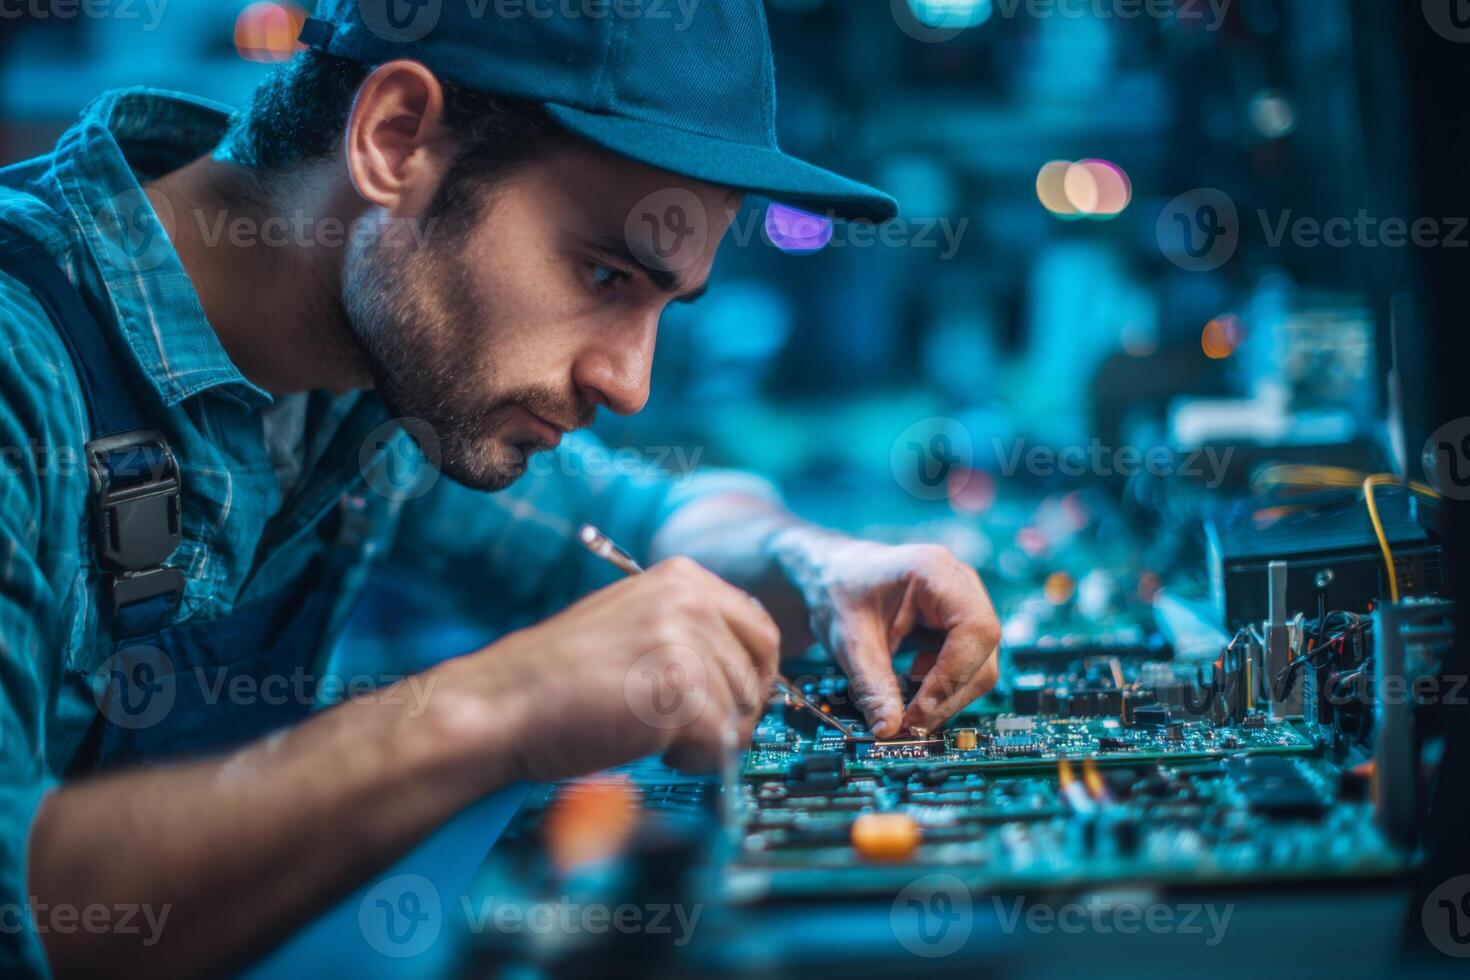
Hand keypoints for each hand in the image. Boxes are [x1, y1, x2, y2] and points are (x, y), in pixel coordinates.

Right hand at [439, 557, 779, 780]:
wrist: (504, 704)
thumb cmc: (557, 676)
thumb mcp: (631, 624)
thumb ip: (686, 632)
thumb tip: (746, 669)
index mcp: (682, 579)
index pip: (760, 630)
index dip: (753, 676)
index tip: (735, 702)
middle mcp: (690, 600)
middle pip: (758, 674)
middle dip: (733, 711)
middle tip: (689, 728)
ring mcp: (687, 643)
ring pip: (741, 713)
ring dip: (707, 738)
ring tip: (654, 734)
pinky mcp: (682, 693)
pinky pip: (722, 743)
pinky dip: (695, 759)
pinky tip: (654, 749)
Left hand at [773, 530, 999, 736]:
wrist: (834, 573)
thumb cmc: (839, 590)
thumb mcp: (849, 640)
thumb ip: (871, 685)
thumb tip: (890, 730)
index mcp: (935, 571)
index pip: (974, 628)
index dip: (953, 675)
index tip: (920, 710)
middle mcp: (961, 583)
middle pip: (982, 651)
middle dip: (949, 694)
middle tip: (910, 724)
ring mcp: (966, 602)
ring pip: (980, 663)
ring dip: (947, 694)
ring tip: (907, 707)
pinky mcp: (960, 623)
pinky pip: (969, 663)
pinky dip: (944, 685)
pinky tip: (913, 683)